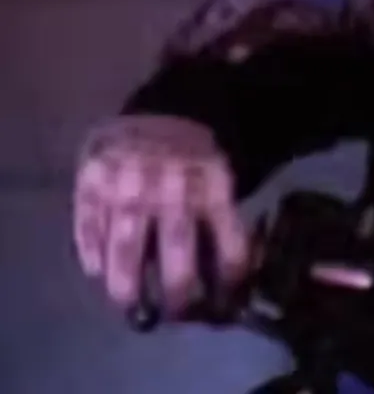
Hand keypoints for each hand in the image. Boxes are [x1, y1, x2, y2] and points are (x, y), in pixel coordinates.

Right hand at [73, 115, 248, 314]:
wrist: (158, 113)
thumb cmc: (195, 159)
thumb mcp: (222, 181)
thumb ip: (222, 222)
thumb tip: (232, 277)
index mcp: (213, 188)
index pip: (228, 244)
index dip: (229, 279)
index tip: (223, 300)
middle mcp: (171, 188)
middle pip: (175, 252)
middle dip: (176, 293)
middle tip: (173, 312)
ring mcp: (129, 184)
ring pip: (125, 245)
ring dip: (125, 283)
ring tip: (128, 305)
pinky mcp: (94, 181)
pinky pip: (89, 226)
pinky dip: (92, 252)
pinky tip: (97, 272)